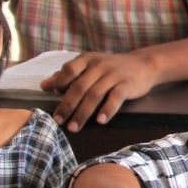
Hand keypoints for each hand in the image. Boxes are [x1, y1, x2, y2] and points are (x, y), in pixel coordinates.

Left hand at [41, 51, 158, 130]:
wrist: (143, 64)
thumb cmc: (111, 67)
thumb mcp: (90, 66)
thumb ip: (67, 75)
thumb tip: (44, 85)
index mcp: (88, 59)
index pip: (69, 70)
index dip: (59, 84)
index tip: (53, 98)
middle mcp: (99, 65)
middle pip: (79, 87)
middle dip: (67, 106)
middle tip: (58, 121)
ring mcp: (114, 74)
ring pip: (95, 95)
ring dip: (83, 113)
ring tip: (74, 128)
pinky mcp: (127, 84)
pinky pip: (115, 97)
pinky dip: (107, 110)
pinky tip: (100, 121)